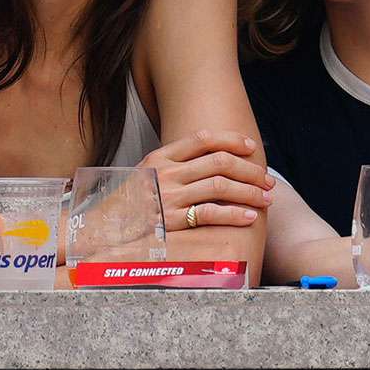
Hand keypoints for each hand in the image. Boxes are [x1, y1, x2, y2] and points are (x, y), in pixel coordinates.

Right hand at [139, 130, 273, 231]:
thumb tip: (210, 159)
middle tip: (267, 180)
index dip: (232, 140)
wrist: (102, 229)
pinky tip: (249, 217)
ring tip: (266, 199)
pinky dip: (234, 214)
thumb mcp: (145, 175)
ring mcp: (169, 197)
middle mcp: (166, 173)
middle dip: (249, 170)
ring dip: (249, 192)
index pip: (203, 139)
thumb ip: (172, 166)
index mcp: (160, 157)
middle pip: (219, 162)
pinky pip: (211, 214)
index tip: (251, 147)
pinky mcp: (173, 221)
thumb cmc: (128, 204)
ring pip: (220, 186)